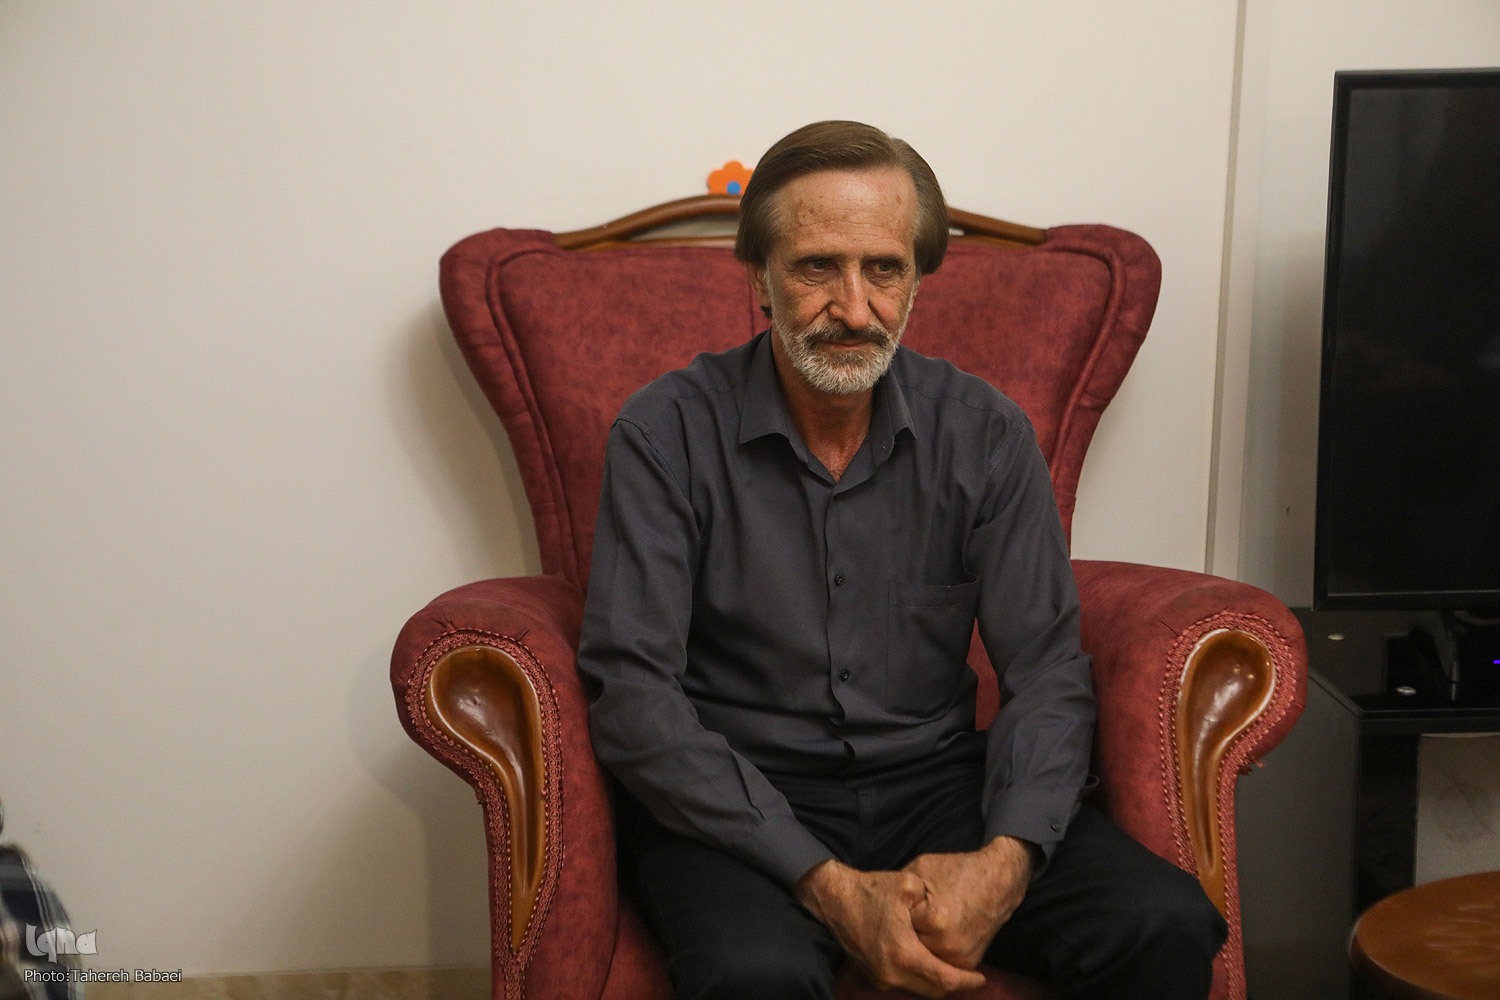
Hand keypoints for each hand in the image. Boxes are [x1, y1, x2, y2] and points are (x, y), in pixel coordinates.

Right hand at [797, 858, 986, 996]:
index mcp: (904, 953)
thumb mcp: (909, 885)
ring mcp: (881, 977)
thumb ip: (931, 901)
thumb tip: (947, 915)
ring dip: (935, 982)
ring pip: (919, 990)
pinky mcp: (873, 976)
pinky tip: (925, 962)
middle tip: (967, 973)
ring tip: (948, 967)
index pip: (945, 979)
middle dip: (953, 985)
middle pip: (934, 992)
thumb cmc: (872, 890)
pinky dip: (919, 978)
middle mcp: (892, 973)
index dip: (967, 981)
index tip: (981, 977)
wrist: (835, 899)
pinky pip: (904, 984)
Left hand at [904, 836, 1034, 969]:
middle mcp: (948, 944)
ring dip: (920, 944)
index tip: (905, 905)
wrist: (999, 879)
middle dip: (908, 932)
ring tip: (926, 923)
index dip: (899, 914)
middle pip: (910, 946)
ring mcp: (960, 957)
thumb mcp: (921, 869)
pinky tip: (937, 932)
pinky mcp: (968, 963)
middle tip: (915, 914)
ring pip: (923, 957)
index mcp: (934, 920)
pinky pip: (939, 962)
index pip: (899, 926)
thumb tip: (882, 907)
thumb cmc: (958, 870)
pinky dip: (934, 950)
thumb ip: (899, 892)